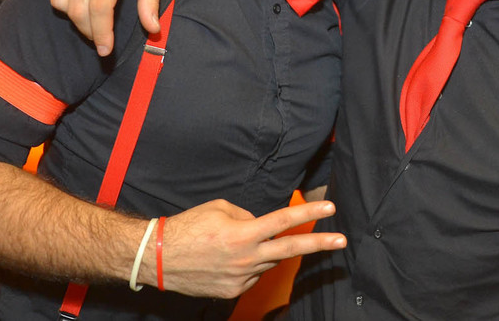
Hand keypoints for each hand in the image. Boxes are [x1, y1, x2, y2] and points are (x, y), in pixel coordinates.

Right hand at [158, 199, 345, 297]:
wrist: (157, 258)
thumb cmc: (187, 227)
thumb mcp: (219, 209)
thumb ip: (247, 216)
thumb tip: (260, 224)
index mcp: (243, 234)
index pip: (283, 221)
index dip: (309, 212)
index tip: (330, 207)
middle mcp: (246, 258)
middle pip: (290, 249)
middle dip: (318, 244)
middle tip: (341, 241)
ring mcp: (240, 278)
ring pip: (266, 261)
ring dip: (262, 251)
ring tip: (231, 244)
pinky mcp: (232, 292)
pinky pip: (251, 275)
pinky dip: (247, 264)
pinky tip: (226, 259)